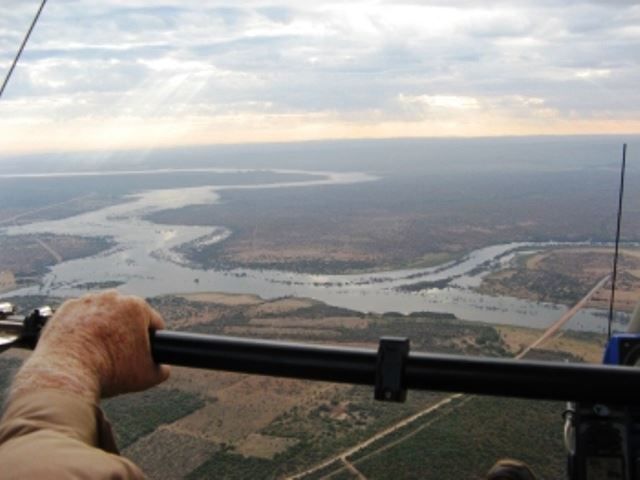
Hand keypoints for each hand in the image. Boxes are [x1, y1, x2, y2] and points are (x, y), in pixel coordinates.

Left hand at [11, 291, 169, 401]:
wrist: (66, 375)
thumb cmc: (109, 372)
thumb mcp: (147, 376)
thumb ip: (162, 370)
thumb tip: (163, 369)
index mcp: (137, 307)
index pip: (153, 322)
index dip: (153, 338)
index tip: (146, 351)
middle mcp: (112, 297)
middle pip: (127, 315)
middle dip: (126, 330)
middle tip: (121, 353)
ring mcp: (86, 301)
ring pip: (102, 313)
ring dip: (104, 326)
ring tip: (100, 349)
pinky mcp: (64, 309)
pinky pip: (80, 317)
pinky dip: (81, 329)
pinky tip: (82, 346)